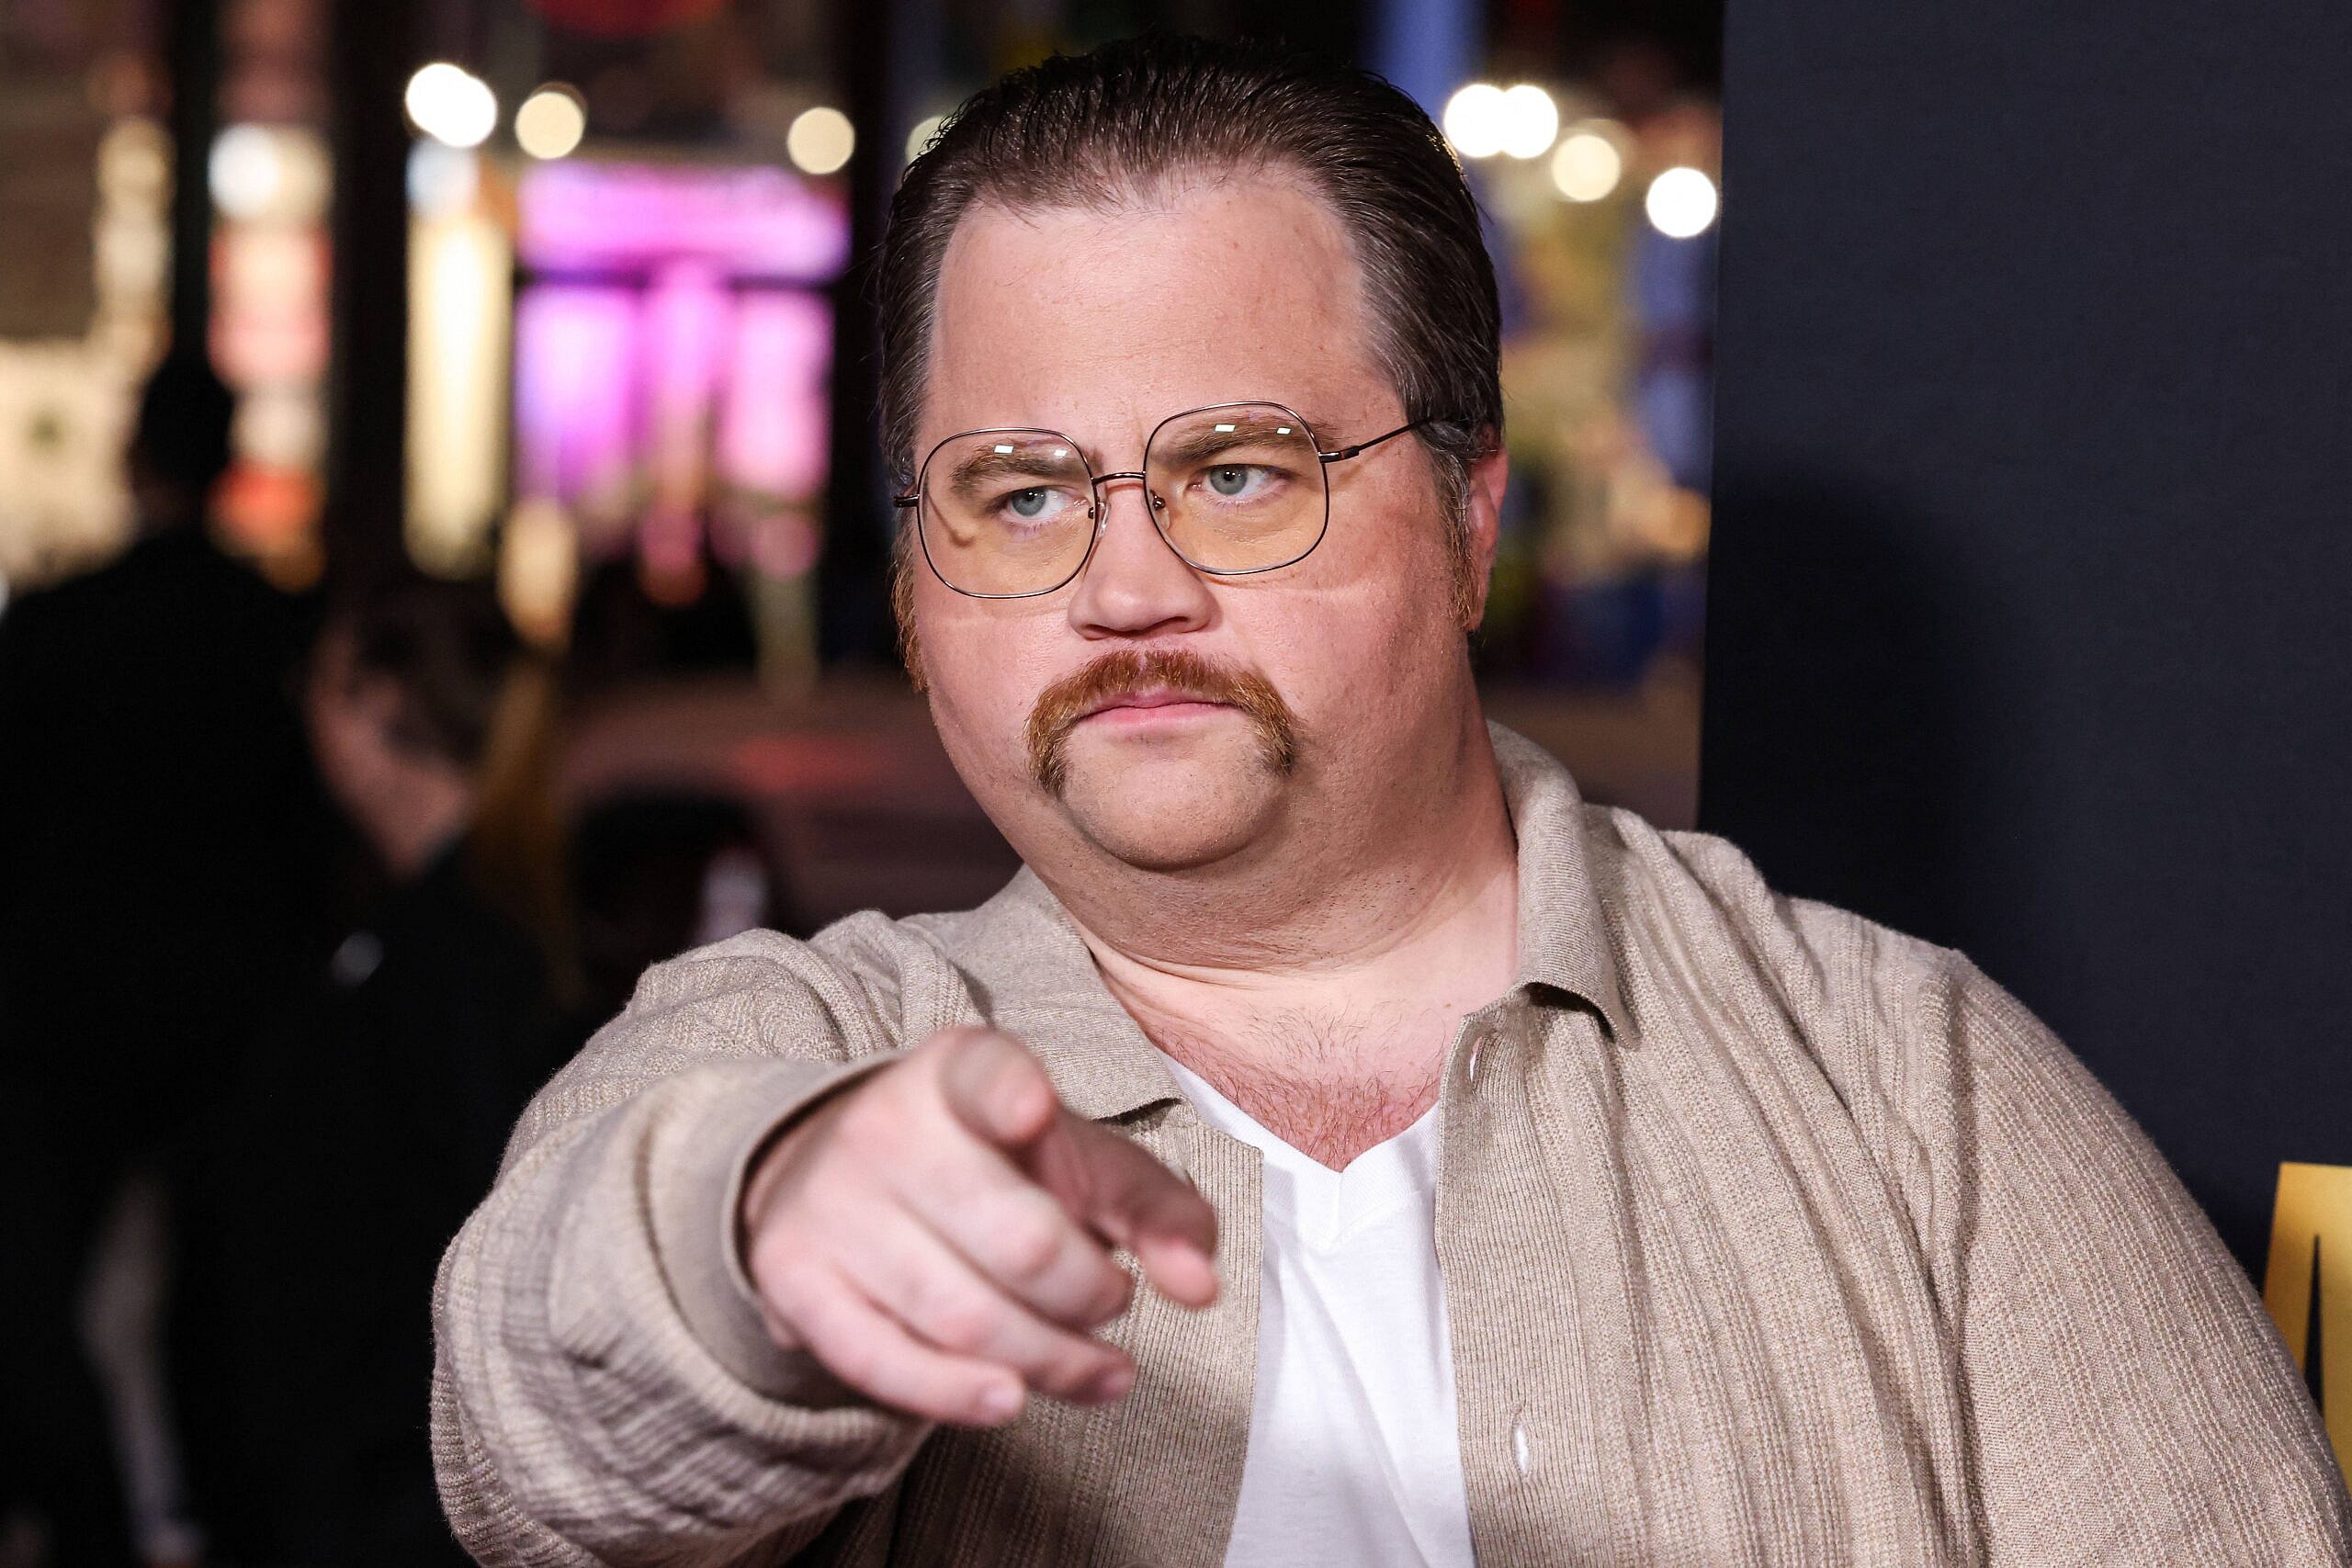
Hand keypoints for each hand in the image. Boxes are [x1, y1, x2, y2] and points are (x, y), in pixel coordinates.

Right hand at [739, 1027, 1218, 1427]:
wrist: (838, 1177)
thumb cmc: (989, 1166)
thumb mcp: (1079, 1162)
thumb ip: (1159, 1210)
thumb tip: (1200, 1286)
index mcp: (961, 1071)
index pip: (986, 1076)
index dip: (1010, 1095)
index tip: (1034, 1109)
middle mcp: (884, 1126)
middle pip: (1017, 1240)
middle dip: (1090, 1293)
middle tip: (1112, 1300)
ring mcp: (831, 1205)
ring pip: (962, 1316)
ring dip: (1050, 1359)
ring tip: (1099, 1368)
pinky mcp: (795, 1281)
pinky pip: (884, 1362)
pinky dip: (957, 1396)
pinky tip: (1012, 1399)